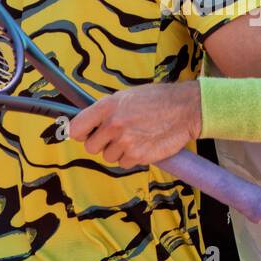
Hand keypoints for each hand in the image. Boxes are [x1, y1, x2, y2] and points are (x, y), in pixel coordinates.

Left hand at [68, 80, 201, 167]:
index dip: (81, 133)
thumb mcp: (126, 96)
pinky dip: (132, 158)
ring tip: (135, 137)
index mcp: (107, 106)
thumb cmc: (157, 100)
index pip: (76, 129)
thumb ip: (107, 110)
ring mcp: (126, 142)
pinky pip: (125, 164)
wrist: (184, 109)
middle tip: (116, 137)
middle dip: (101, 144)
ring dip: (119, 151)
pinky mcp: (138, 156)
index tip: (87, 134)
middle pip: (91, 147)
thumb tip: (90, 124)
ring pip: (109, 157)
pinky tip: (143, 144)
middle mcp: (113, 124)